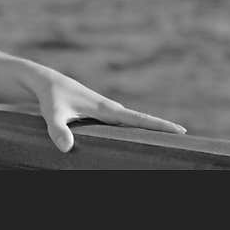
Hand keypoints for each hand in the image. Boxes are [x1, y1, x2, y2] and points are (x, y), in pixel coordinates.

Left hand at [26, 65, 186, 152]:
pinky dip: (134, 130)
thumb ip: (57, 130)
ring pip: (132, 123)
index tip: (180, 130)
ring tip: (168, 144)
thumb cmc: (49, 97)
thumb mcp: (52, 114)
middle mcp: (109, 109)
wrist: (44, 82)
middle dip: (161, 129)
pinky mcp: (98, 114)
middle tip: (186, 140)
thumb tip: (65, 147)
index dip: (159, 125)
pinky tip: (137, 141)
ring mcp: (104, 111)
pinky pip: (121, 124)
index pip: (137, 119)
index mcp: (105, 109)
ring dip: (149, 130)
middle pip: (141, 121)